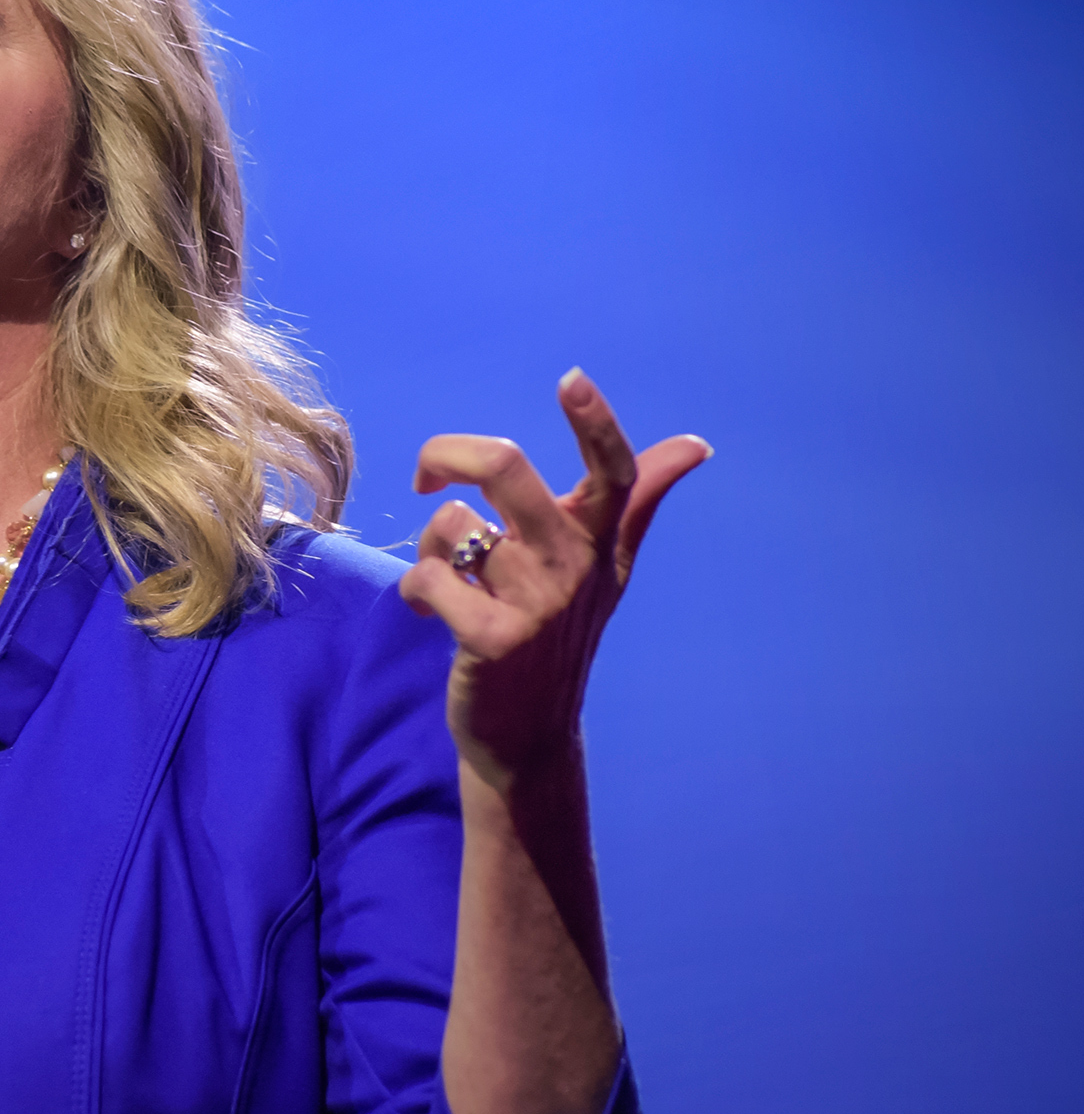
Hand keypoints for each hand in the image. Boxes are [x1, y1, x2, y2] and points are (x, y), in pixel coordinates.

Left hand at [398, 369, 709, 790]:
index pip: (612, 472)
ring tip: (446, 574)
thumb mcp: (604, 568)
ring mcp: (536, 603)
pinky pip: (429, 576)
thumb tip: (696, 446)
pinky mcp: (492, 639)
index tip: (571, 380)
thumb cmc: (560, 636)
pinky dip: (416, 587)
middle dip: (448, 452)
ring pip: (451, 522)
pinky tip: (429, 609)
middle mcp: (574, 564)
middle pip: (505, 467)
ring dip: (431, 543)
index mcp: (599, 539)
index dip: (595, 423)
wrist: (529, 734)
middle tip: (428, 475)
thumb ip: (638, 501)